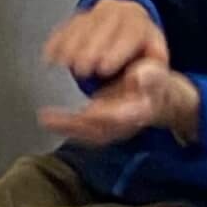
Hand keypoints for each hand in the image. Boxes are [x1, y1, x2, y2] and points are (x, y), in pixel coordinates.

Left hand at [42, 57, 199, 147]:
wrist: (160, 99)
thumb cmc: (156, 85)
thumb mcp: (159, 76)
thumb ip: (150, 77)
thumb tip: (139, 75)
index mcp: (141, 111)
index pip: (123, 116)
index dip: (106, 115)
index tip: (90, 110)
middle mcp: (124, 124)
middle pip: (101, 128)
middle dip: (78, 125)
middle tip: (55, 119)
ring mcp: (112, 127)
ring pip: (88, 131)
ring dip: (66, 126)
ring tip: (45, 119)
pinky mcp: (101, 125)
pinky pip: (81, 128)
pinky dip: (64, 124)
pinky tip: (45, 119)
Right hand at [44, 0, 169, 83]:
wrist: (133, 40)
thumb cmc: (144, 60)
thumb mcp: (156, 69)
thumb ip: (153, 76)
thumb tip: (139, 78)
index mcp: (142, 25)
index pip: (132, 33)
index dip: (117, 51)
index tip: (104, 68)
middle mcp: (120, 12)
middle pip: (104, 26)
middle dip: (90, 48)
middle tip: (81, 69)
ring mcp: (98, 12)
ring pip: (83, 23)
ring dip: (70, 44)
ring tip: (64, 63)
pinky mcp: (80, 16)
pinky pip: (66, 25)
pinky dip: (57, 41)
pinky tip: (50, 55)